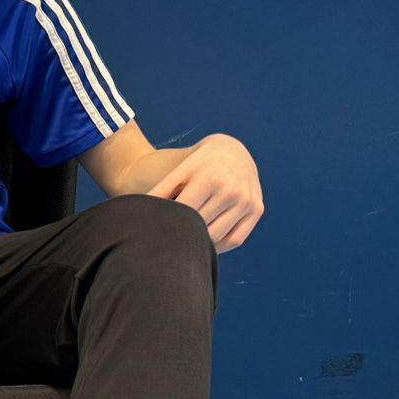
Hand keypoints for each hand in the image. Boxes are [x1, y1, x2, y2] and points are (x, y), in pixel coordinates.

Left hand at [147, 134, 263, 252]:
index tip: (155, 234)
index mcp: (209, 179)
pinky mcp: (257, 210)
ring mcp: (246, 201)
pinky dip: (219, 246)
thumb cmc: (199, 163)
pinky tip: (204, 244)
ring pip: (216, 237)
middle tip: (167, 242)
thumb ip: (160, 192)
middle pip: (199, 227)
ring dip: (199, 242)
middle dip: (182, 234)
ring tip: (184, 241)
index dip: (168, 226)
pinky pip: (235, 240)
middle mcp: (231, 191)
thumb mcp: (179, 172)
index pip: (183, 214)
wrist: (232, 151)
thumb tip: (141, 211)